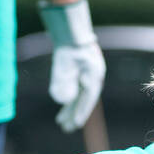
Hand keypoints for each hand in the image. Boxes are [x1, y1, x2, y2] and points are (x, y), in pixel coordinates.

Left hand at [38, 0, 105, 131]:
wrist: (70, 25)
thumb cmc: (67, 45)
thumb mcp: (63, 65)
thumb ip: (63, 83)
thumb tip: (63, 100)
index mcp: (93, 76)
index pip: (86, 99)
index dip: (79, 113)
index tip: (73, 126)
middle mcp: (93, 76)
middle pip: (83, 99)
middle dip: (73, 113)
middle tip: (64, 127)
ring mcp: (88, 72)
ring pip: (79, 93)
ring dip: (70, 106)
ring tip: (61, 119)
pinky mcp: (81, 68)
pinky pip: (77, 87)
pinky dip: (70, 95)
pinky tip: (64, 102)